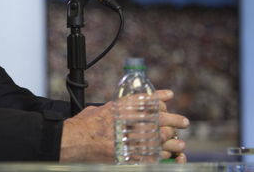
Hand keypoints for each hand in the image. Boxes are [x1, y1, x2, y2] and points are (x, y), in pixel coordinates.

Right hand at [58, 89, 189, 162]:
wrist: (70, 141)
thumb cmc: (81, 126)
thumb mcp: (98, 110)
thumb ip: (114, 109)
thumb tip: (127, 108)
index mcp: (116, 108)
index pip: (143, 100)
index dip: (159, 99)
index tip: (168, 97)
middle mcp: (122, 122)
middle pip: (155, 120)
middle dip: (173, 121)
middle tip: (183, 122)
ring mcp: (124, 139)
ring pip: (155, 139)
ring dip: (171, 140)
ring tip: (179, 142)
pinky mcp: (124, 156)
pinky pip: (147, 156)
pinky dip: (159, 155)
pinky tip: (166, 154)